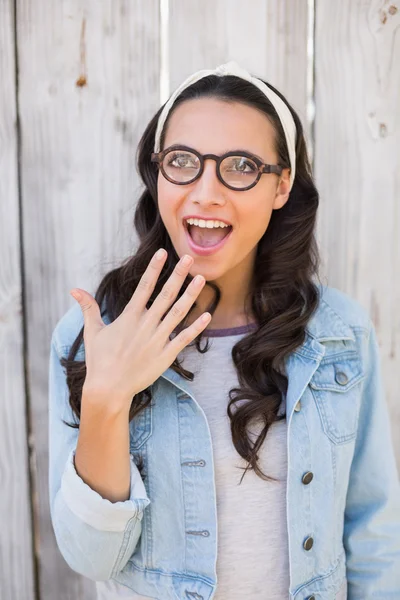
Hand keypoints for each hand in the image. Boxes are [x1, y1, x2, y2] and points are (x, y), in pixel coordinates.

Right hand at [70, 249, 209, 405]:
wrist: (108, 389)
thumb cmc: (99, 360)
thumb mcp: (92, 331)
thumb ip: (88, 308)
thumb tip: (74, 290)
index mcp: (129, 317)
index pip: (144, 286)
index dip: (154, 268)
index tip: (163, 253)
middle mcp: (146, 324)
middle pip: (165, 295)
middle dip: (178, 275)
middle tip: (189, 258)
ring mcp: (157, 339)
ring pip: (178, 312)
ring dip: (190, 295)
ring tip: (201, 278)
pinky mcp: (166, 355)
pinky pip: (184, 338)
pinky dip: (196, 327)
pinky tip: (207, 315)